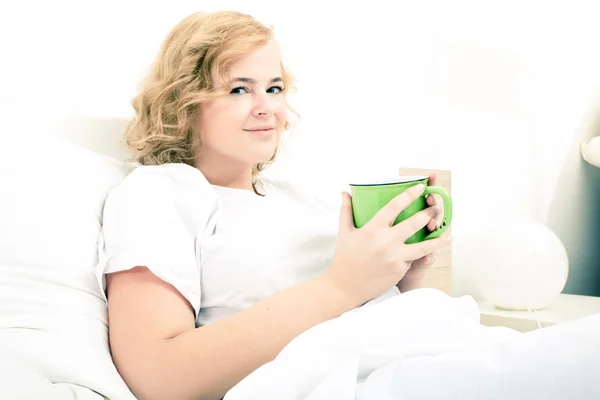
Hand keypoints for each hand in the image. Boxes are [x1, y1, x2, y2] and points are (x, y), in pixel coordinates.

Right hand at [325, 184, 449, 306]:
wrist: (346, 287)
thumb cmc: (344, 257)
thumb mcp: (344, 232)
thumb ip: (346, 211)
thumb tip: (345, 192)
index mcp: (372, 228)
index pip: (394, 206)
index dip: (410, 194)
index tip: (421, 187)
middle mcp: (385, 241)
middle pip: (414, 223)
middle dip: (429, 213)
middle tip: (436, 207)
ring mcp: (394, 257)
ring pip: (423, 245)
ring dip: (437, 238)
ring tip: (447, 233)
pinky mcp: (399, 270)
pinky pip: (413, 259)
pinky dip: (419, 254)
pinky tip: (429, 251)